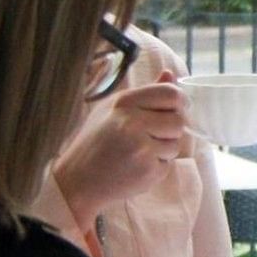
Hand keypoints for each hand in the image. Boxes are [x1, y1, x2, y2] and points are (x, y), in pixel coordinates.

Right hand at [50, 70, 187, 219]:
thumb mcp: (112, 110)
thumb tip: (170, 75)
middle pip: (179, 120)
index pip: (171, 93)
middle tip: (152, 135)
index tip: (176, 109)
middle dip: (172, 129)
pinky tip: (135, 166)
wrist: (76, 181)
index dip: (180, 101)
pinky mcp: (147, 169)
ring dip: (164, 149)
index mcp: (124, 103)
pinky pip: (168, 163)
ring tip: (138, 152)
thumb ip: (145, 93)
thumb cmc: (95, 142)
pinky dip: (157, 166)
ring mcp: (141, 147)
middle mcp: (132, 122)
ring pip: (176, 143)